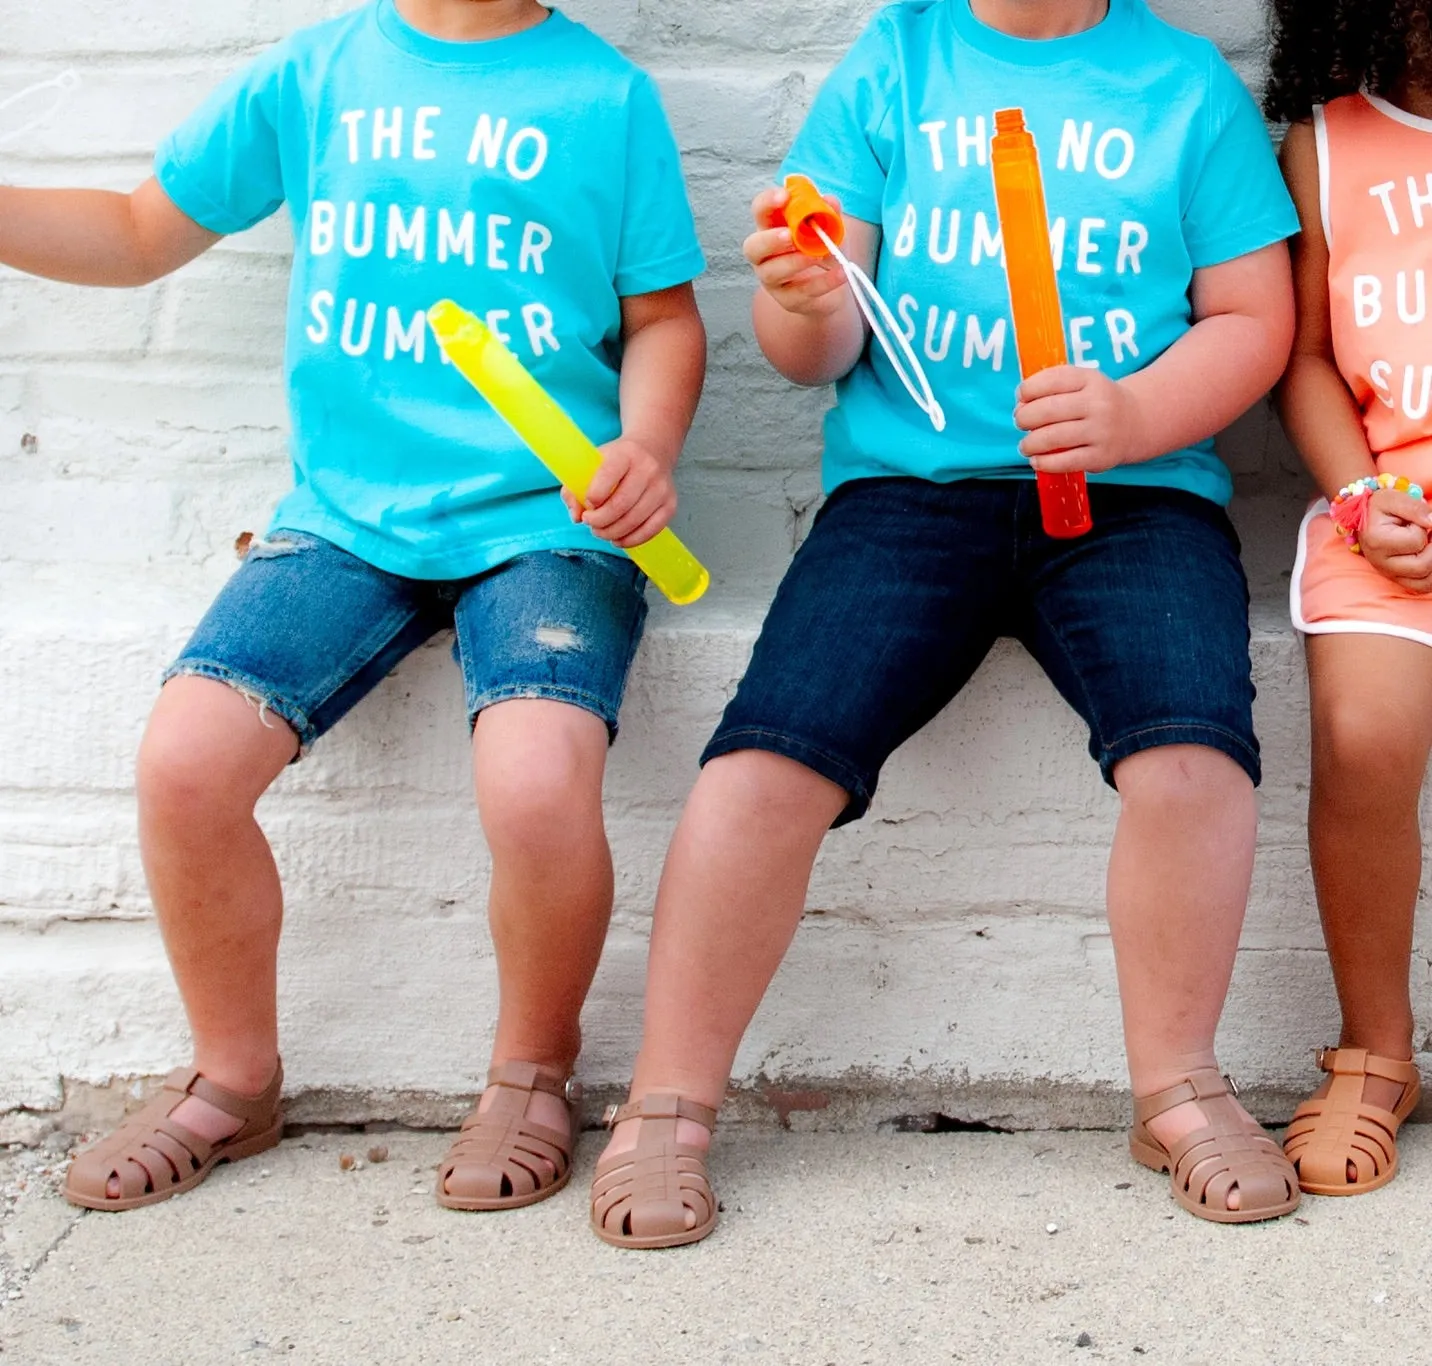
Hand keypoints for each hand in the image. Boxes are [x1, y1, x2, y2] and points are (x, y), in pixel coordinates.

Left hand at [559, 437, 675, 548]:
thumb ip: (575, 489)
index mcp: (625, 454)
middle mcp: (647, 469)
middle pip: (620, 505)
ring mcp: (661, 488)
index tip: (587, 505)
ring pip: (634, 521)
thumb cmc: (617, 461)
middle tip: (590, 523)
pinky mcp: (670, 505)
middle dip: (599, 521)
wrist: (653, 450)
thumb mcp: (593, 463)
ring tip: (601, 532)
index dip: (592, 498)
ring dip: (612, 533)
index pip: (607, 477)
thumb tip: (576, 517)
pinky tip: (618, 539)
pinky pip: (650, 530)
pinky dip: (630, 540)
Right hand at [742, 186, 848, 316]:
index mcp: (772, 228)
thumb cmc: (823, 250)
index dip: (767, 202)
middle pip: (752, 247)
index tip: (784, 196)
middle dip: (770, 240)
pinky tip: (841, 273)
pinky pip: (802, 292)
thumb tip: (830, 201)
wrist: (833, 287)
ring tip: (818, 256)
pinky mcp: (788, 300)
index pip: (759, 211)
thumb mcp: (831, 228)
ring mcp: (773, 280)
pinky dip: (823, 282)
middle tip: (790, 235)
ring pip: (771, 273)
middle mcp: (765, 255)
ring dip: (794, 262)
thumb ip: (830, 213)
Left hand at [1014, 366, 1146, 473]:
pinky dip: (1044, 463)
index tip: (1021, 398)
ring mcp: (1101, 431)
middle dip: (1025, 417)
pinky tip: (1036, 460)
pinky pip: (1065, 461)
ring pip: (1053, 437)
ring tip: (1025, 445)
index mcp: (1091, 379)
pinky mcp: (1101, 456)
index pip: (1052, 380)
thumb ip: (1052, 387)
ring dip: (1030, 443)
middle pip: (1048, 410)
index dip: (1028, 389)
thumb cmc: (1095, 403)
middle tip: (1021, 422)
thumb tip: (1020, 406)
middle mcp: (1098, 403)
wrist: (1136, 422)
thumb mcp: (1082, 383)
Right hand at [1359, 488, 1431, 591]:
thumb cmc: (1380, 507)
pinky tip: (1429, 557)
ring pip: (1425, 583)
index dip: (1424, 527)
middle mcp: (1380, 563)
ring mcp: (1388, 574)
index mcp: (1377, 541)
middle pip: (1422, 566)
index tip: (1417, 520)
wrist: (1365, 519)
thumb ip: (1414, 507)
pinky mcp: (1396, 579)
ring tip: (1429, 546)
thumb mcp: (1393, 498)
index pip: (1416, 541)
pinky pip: (1422, 586)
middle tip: (1429, 534)